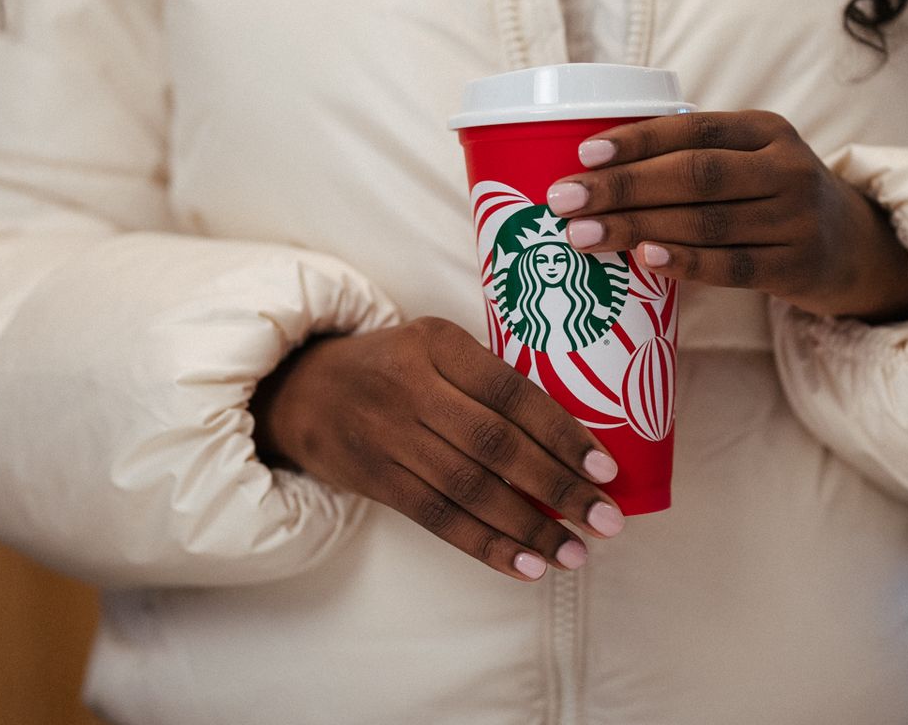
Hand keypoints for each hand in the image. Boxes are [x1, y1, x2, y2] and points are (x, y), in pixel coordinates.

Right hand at [249, 317, 626, 581]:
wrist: (301, 390)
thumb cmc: (393, 367)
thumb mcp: (434, 346)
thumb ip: (487, 379)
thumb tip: (573, 437)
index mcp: (437, 343)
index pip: (511, 392)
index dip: (561, 432)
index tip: (606, 468)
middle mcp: (412, 387)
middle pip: (496, 445)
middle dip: (558, 487)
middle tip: (606, 520)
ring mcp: (389, 436)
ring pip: (470, 489)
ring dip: (529, 527)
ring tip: (575, 552)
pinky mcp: (375, 479)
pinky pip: (438, 519)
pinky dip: (487, 545)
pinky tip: (527, 565)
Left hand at [544, 110, 907, 322]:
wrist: (854, 246)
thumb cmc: (773, 196)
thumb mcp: (752, 159)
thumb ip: (694, 156)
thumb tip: (591, 166)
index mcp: (766, 130)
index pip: (694, 128)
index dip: (638, 140)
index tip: (583, 153)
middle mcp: (786, 168)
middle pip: (694, 175)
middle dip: (622, 186)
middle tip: (564, 200)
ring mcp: (794, 219)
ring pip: (706, 221)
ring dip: (636, 228)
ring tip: (581, 236)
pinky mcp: (796, 266)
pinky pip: (732, 266)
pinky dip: (685, 263)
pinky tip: (644, 260)